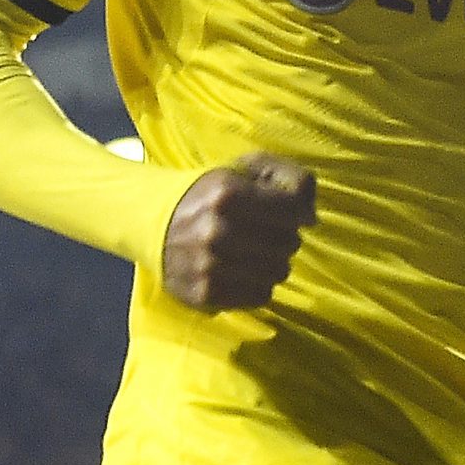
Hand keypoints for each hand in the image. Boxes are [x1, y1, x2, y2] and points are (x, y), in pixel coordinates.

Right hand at [158, 155, 315, 309]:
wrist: (152, 224)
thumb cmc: (208, 194)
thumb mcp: (242, 169)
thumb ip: (286, 176)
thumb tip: (312, 215)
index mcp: (226, 193)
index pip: (293, 209)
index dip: (298, 211)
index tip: (289, 213)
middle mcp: (217, 230)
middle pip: (289, 243)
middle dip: (283, 237)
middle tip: (263, 233)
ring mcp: (209, 265)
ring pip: (279, 272)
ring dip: (273, 263)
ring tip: (254, 253)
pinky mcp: (205, 293)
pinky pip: (261, 296)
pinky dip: (258, 284)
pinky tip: (242, 271)